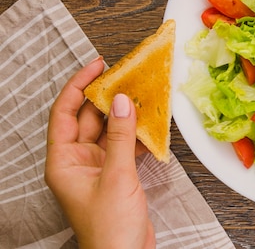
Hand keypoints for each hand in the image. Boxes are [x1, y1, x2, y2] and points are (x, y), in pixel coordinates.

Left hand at [45, 57, 155, 248]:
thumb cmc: (110, 228)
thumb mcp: (116, 176)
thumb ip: (119, 137)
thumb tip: (121, 102)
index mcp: (64, 161)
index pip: (64, 113)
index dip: (79, 86)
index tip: (97, 66)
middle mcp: (78, 161)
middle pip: (88, 118)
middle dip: (107, 97)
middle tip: (126, 76)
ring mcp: (97, 167)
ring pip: (109, 130)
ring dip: (125, 114)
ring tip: (142, 94)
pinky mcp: (116, 174)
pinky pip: (124, 144)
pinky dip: (136, 133)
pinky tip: (150, 123)